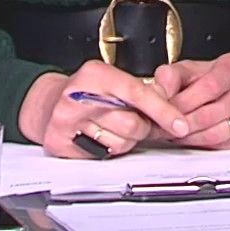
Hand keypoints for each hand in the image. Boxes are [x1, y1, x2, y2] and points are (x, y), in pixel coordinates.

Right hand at [17, 61, 191, 158]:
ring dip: (124, 140)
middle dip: (141, 127)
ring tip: (111, 126)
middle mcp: (78, 96)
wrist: (49, 104)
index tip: (180, 124)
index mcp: (95, 74)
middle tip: (132, 120)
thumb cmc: (88, 91)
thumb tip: (171, 108)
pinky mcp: (60, 143)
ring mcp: (66, 121)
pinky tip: (98, 136)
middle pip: (132, 124)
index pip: (137, 93)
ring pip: (119, 144)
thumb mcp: (113, 80)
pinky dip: (106, 149)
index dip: (163, 111)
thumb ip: (142, 90)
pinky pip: (101, 156)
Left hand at [149, 54, 229, 148]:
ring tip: (174, 135)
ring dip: (188, 139)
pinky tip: (194, 139)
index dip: (182, 102)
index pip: (209, 87)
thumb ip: (171, 77)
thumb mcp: (191, 69)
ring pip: (214, 135)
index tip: (163, 111)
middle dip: (179, 125)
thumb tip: (156, 92)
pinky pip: (225, 147)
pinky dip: (205, 147)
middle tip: (161, 129)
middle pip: (209, 115)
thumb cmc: (215, 78)